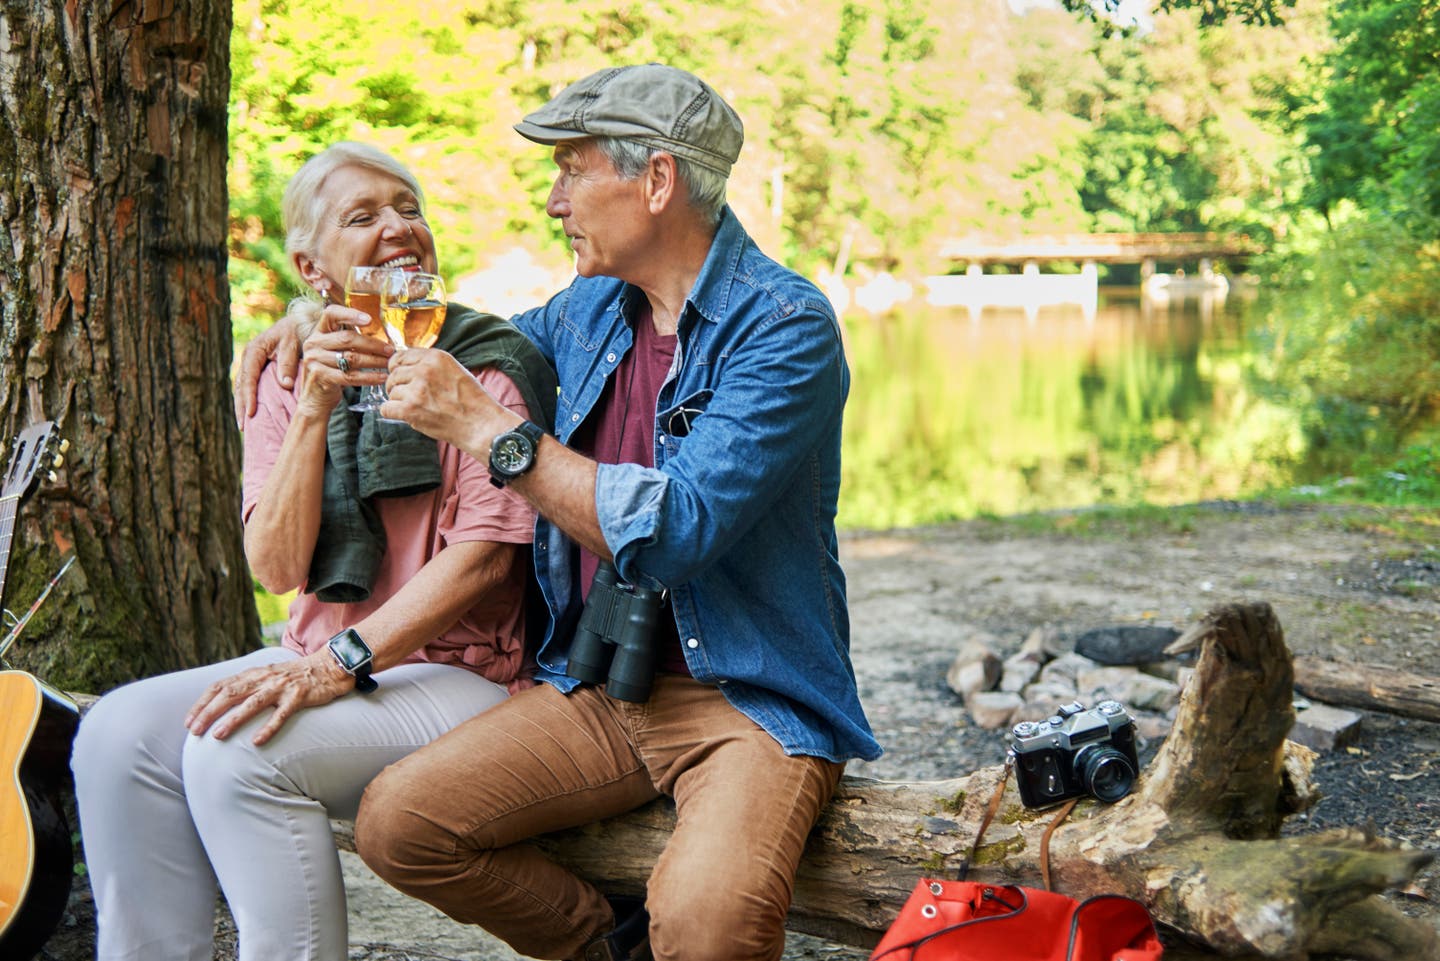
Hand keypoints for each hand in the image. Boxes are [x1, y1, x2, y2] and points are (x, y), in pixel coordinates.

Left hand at [185, 652, 355, 745]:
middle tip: (194, 731)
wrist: (330, 666)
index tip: (189, 721)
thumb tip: (224, 704)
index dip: (202, 702)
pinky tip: (257, 741)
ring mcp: (282, 686)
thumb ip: (249, 686)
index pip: (221, 685)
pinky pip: (282, 713)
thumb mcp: (268, 676)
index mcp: (254, 673)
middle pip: (231, 693)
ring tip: (218, 736)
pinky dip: (269, 727)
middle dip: (209, 712)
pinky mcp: (299, 696)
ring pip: (253, 703)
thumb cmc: (296, 677)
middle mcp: (264, 678)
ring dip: (233, 719)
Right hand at [235, 315, 301, 424]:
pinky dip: (249, 400)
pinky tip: (251, 414)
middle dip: (241, 406)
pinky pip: (250, 387)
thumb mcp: (292, 344)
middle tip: (243, 426)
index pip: (248, 377)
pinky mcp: (257, 369)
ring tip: (244, 426)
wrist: (297, 324)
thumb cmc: (295, 332)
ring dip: (242, 406)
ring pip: (242, 388)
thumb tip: (285, 385)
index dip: (249, 396)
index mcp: (254, 351)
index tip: (251, 413)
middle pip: (241, 386)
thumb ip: (288, 363)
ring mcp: (251, 364)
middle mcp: (249, 358)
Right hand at [294, 305, 394, 416]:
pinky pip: (350, 376)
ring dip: (374, 361)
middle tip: (390, 350)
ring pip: (351, 358)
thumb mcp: (334, 351)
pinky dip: (369, 377)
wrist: (315, 397)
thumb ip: (350, 341)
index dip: (350, 314)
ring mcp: (315, 360)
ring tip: (389, 364)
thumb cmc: (331, 371)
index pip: (331, 313)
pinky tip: (381, 378)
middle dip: (373, 344)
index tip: (369, 320)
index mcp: (319, 332)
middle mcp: (314, 343)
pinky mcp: (321, 377)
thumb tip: (382, 338)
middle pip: (347, 338)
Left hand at [380, 348, 516, 454]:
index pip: (400, 356)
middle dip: (398, 385)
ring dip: (398, 401)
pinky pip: (386, 408)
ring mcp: (416, 390)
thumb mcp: (454, 370)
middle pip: (393, 374)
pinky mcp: (410, 409)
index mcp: (435, 357)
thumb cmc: (472, 400)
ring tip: (416, 407)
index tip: (402, 377)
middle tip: (410, 396)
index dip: (398, 368)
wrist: (480, 424)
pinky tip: (405, 415)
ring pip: (390, 392)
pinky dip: (392, 413)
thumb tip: (406, 366)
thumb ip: (431, 365)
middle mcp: (424, 370)